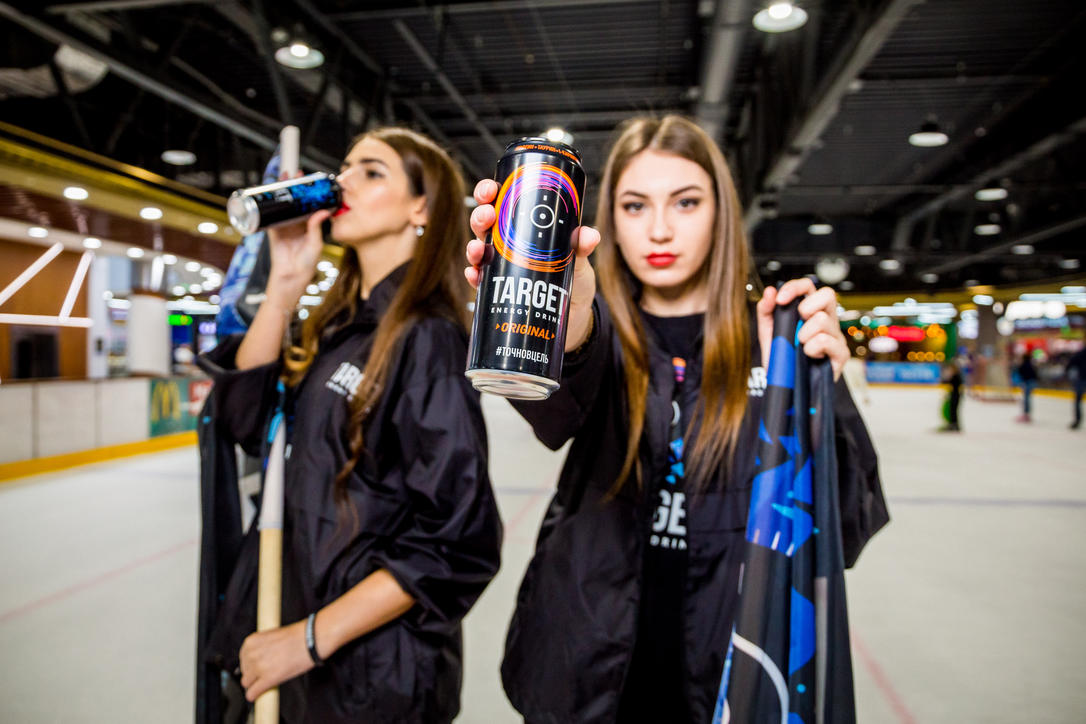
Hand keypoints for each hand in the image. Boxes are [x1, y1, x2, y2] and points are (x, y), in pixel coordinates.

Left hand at [238, 620, 312, 702]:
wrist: (311, 639)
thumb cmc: (297, 636)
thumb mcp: (272, 636)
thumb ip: (261, 647)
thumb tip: (258, 659)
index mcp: (251, 642)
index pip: (242, 659)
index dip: (252, 664)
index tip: (258, 667)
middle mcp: (251, 654)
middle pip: (244, 671)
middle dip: (254, 673)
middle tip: (267, 672)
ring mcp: (258, 667)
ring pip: (246, 683)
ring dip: (256, 683)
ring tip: (268, 680)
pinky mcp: (268, 679)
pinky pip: (252, 693)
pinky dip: (256, 695)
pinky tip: (261, 693)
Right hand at [264, 171, 330, 310]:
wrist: (291, 276)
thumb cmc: (307, 263)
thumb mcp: (315, 243)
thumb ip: (316, 227)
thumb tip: (322, 211)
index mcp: (307, 226)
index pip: (307, 204)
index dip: (307, 193)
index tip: (309, 180)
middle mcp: (295, 223)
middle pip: (293, 200)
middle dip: (292, 187)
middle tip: (292, 172)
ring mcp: (283, 226)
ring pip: (281, 204)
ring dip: (280, 191)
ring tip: (281, 177)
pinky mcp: (272, 230)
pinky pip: (268, 214)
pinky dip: (266, 204)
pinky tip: (266, 193)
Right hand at [465, 179, 600, 351]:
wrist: (572, 314)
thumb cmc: (573, 279)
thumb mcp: (578, 259)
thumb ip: (581, 246)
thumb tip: (589, 235)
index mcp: (522, 226)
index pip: (502, 202)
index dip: (490, 192)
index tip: (492, 189)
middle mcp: (506, 243)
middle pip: (484, 223)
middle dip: (480, 216)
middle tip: (488, 217)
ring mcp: (499, 266)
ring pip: (477, 249)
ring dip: (473, 246)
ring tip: (479, 249)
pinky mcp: (497, 289)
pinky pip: (478, 280)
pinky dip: (473, 276)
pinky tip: (475, 274)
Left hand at [756, 278, 847, 380]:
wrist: (786, 386)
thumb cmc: (783, 357)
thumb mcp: (768, 333)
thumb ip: (766, 311)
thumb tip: (770, 291)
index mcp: (811, 311)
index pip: (809, 286)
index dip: (794, 287)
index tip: (780, 299)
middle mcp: (826, 320)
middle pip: (827, 294)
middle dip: (806, 307)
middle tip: (797, 325)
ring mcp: (836, 336)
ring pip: (822, 320)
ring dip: (804, 335)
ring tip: (800, 347)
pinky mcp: (841, 354)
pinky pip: (826, 341)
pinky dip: (811, 349)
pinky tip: (809, 356)